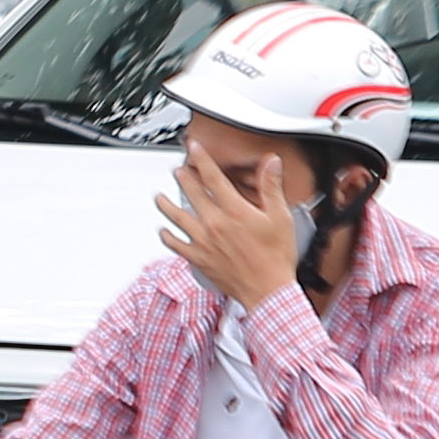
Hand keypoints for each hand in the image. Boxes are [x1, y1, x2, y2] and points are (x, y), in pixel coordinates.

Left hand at [156, 147, 297, 311]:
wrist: (268, 291)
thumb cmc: (276, 257)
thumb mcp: (280, 217)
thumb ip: (271, 187)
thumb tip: (271, 163)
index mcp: (234, 210)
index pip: (213, 177)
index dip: (202, 159)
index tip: (194, 148)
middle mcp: (214, 223)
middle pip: (192, 193)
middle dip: (183, 178)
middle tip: (177, 169)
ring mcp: (203, 241)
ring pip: (177, 217)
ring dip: (166, 205)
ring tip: (159, 197)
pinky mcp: (198, 258)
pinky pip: (176, 245)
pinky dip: (167, 237)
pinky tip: (163, 231)